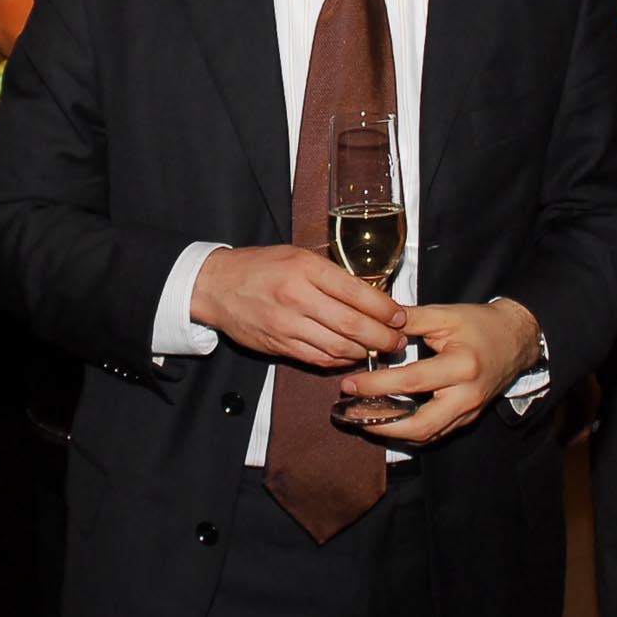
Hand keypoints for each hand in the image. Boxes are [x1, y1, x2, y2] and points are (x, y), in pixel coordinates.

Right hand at [190, 244, 405, 369]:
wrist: (216, 285)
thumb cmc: (259, 267)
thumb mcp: (297, 256)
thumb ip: (330, 275)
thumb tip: (370, 295)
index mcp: (305, 268)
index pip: (356, 292)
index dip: (384, 308)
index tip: (400, 316)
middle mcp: (297, 297)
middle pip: (352, 324)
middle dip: (382, 337)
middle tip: (398, 341)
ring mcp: (287, 324)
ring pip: (338, 346)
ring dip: (364, 352)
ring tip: (379, 350)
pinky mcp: (279, 345)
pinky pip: (318, 359)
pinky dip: (340, 360)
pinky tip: (351, 356)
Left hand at [346, 298, 540, 444]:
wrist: (516, 338)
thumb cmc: (481, 324)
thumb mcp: (444, 315)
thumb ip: (407, 320)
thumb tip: (371, 323)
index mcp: (461, 366)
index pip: (411, 382)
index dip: (376, 386)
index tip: (350, 384)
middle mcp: (467, 395)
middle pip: (420, 425)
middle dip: (381, 425)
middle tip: (352, 415)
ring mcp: (469, 411)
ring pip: (427, 435)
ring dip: (392, 432)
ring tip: (363, 419)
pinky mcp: (467, 418)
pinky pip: (435, 433)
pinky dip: (409, 430)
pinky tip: (388, 420)